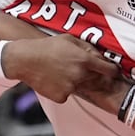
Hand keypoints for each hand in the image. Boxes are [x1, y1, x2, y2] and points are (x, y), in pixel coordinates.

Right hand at [2, 35, 118, 102]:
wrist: (23, 60)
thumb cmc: (45, 47)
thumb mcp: (68, 39)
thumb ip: (87, 47)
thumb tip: (99, 56)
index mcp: (84, 60)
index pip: (109, 70)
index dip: (111, 70)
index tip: (110, 71)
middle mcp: (80, 75)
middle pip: (95, 79)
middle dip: (88, 74)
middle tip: (72, 67)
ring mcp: (70, 87)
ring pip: (80, 87)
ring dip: (74, 81)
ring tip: (58, 72)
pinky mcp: (61, 96)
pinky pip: (67, 94)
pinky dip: (62, 89)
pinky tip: (52, 80)